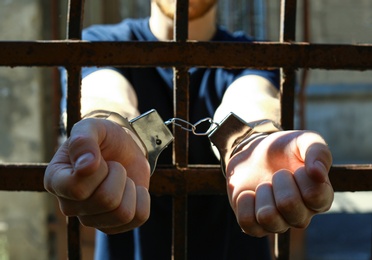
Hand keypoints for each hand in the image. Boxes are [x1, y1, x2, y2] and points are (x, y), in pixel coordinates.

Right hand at [44, 118, 150, 233]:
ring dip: (129, 188)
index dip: (98, 171)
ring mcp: (90, 218)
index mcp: (55, 180)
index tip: (99, 157)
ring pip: (122, 213)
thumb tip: (86, 166)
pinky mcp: (112, 226)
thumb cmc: (104, 138)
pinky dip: (142, 199)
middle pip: (105, 201)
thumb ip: (83, 140)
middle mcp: (69, 205)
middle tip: (113, 165)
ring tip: (121, 177)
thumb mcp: (93, 127)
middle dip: (118, 175)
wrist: (124, 148)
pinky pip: (138, 218)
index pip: (76, 189)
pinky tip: (131, 189)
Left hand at [226, 130, 332, 236]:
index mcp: (320, 198)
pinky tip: (250, 193)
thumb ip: (317, 151)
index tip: (297, 167)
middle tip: (277, 174)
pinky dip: (245, 202)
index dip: (302, 176)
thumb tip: (318, 173)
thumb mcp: (304, 140)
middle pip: (288, 205)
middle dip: (278, 180)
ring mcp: (278, 224)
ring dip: (262, 192)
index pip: (315, 196)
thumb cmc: (284, 149)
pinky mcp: (255, 226)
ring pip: (267, 217)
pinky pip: (248, 222)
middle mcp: (301, 217)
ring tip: (264, 185)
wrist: (253, 152)